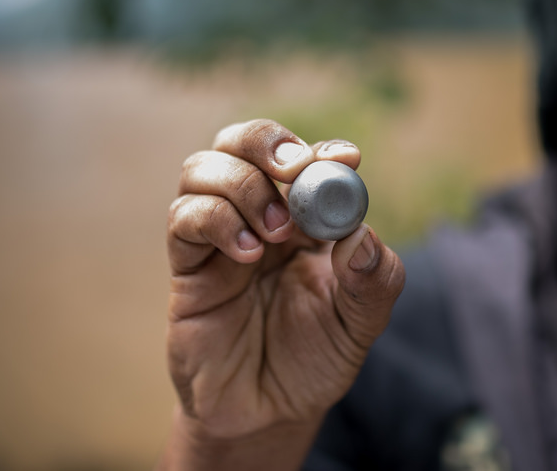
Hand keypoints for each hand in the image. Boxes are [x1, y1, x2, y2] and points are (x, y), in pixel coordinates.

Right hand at [159, 120, 404, 468]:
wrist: (266, 412)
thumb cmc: (316, 359)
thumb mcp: (361, 323)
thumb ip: (373, 280)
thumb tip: (362, 235)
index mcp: (308, 218)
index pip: (306, 159)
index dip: (322, 150)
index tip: (346, 158)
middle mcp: (261, 215)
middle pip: (244, 142)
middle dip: (266, 142)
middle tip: (293, 170)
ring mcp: (220, 236)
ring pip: (204, 167)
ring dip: (242, 184)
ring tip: (273, 233)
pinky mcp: (189, 267)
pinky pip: (183, 219)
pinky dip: (213, 219)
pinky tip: (246, 252)